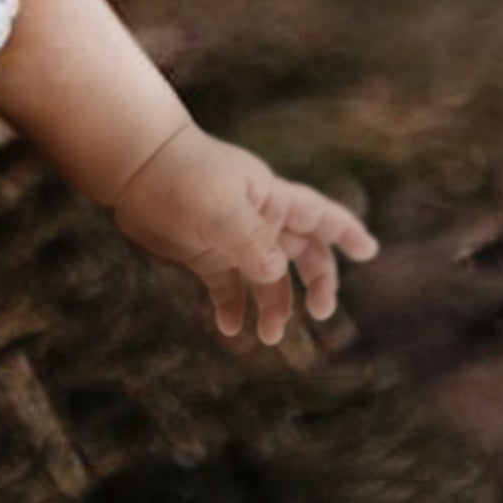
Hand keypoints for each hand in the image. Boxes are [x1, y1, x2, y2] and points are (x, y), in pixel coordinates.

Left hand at [111, 122, 378, 344]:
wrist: (132, 166)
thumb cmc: (181, 175)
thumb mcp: (220, 206)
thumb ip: (251, 239)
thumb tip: (277, 272)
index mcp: (271, 199)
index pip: (319, 216)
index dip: (345, 232)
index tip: (369, 251)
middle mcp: (257, 219)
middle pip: (301, 254)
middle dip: (318, 282)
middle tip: (322, 312)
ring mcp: (230, 237)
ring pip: (266, 278)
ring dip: (273, 306)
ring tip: (268, 335)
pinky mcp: (203, 253)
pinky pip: (228, 287)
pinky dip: (233, 308)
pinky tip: (229, 326)